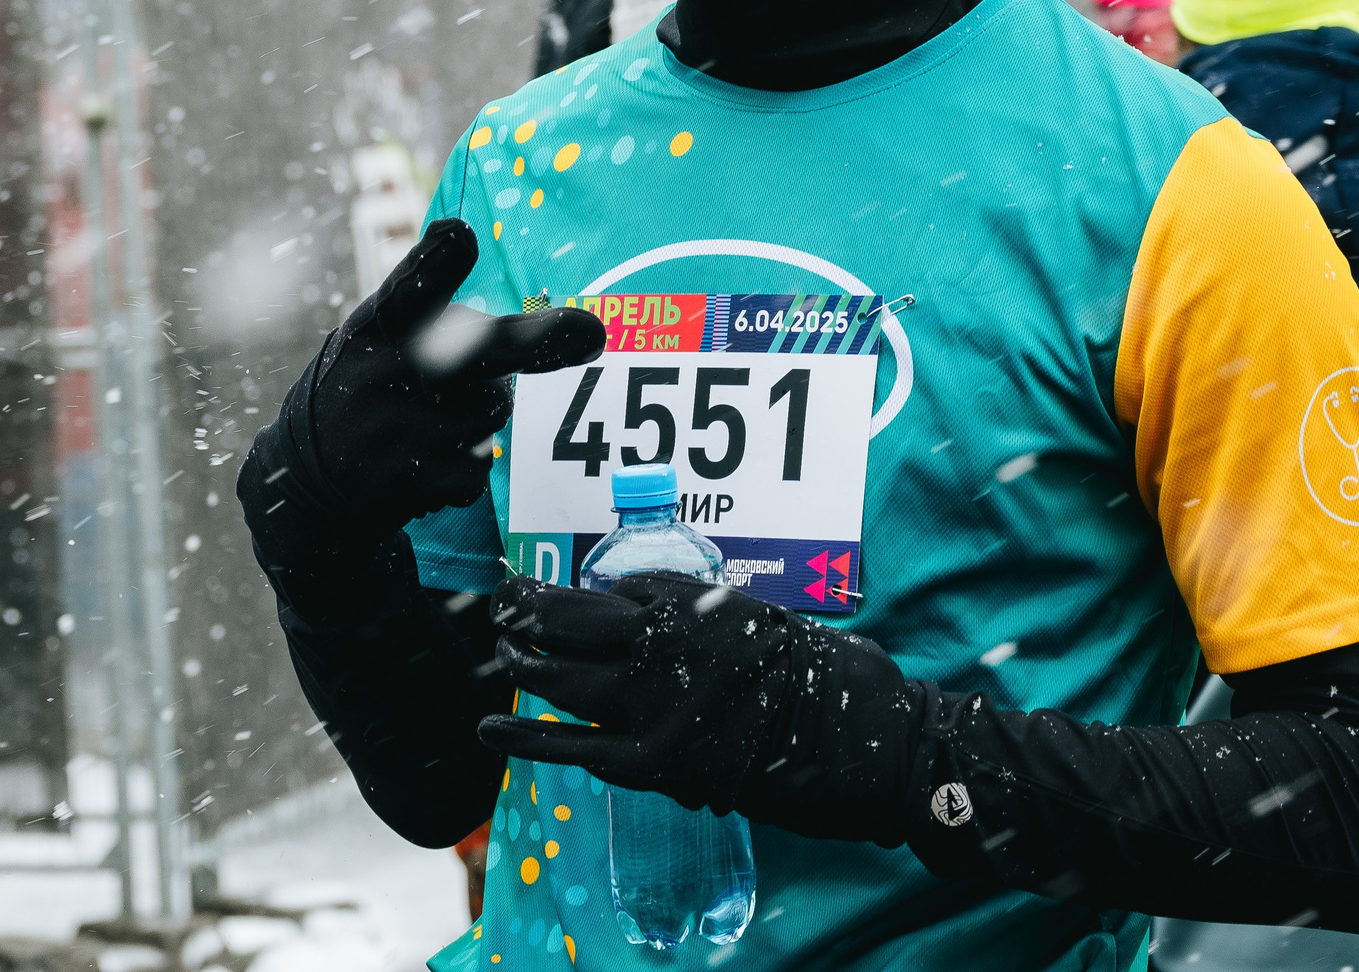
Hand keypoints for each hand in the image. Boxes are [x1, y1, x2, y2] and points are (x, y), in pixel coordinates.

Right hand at [249, 219, 603, 542]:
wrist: (310, 483)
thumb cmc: (370, 388)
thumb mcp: (377, 338)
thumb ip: (445, 320)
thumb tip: (577, 329)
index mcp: (373, 327)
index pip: (407, 287)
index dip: (435, 261)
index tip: (459, 234)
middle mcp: (382, 373)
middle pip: (480, 350)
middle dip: (541, 340)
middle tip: (592, 333)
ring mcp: (398, 430)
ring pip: (493, 409)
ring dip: (481, 411)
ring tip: (431, 421)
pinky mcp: (412, 480)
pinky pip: (479, 464)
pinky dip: (466, 462)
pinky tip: (425, 461)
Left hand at [478, 572, 914, 841]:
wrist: (869, 744)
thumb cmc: (827, 675)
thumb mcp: (760, 617)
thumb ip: (696, 611)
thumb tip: (634, 603)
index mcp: (692, 610)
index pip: (612, 592)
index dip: (573, 596)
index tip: (547, 592)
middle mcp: (663, 653)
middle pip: (572, 626)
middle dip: (528, 612)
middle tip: (502, 604)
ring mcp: (655, 711)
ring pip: (566, 682)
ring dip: (527, 664)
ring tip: (504, 650)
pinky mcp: (659, 766)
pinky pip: (580, 749)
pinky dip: (530, 739)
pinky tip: (490, 726)